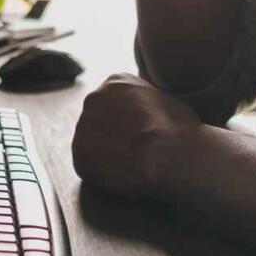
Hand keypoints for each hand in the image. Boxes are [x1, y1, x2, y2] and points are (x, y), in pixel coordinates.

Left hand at [71, 73, 202, 197]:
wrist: (169, 155)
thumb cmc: (177, 128)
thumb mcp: (164, 96)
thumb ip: (142, 99)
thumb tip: (139, 110)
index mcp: (115, 81)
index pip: (115, 99)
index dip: (129, 117)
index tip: (141, 129)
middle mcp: (93, 99)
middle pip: (99, 118)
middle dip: (112, 132)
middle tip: (135, 147)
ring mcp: (83, 128)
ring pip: (91, 141)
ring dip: (105, 151)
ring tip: (131, 162)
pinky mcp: (79, 157)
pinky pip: (89, 165)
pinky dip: (102, 172)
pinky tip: (122, 174)